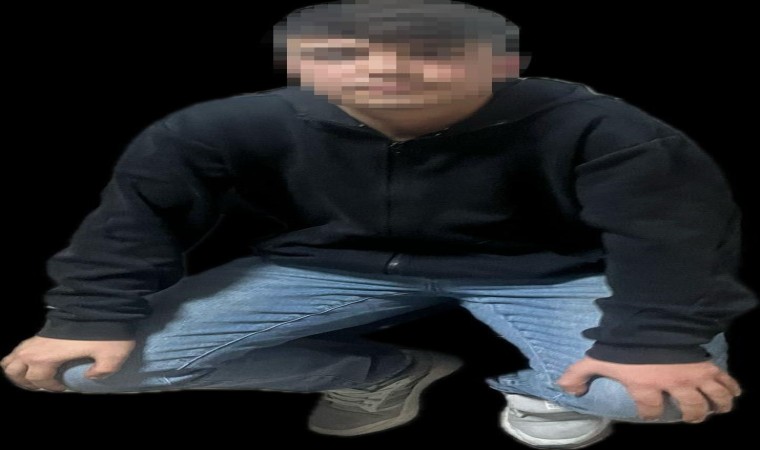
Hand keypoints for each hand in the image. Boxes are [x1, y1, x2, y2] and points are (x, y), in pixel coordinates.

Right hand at [1, 336, 134, 391]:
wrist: (100, 305)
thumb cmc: (103, 332)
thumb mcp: (112, 355)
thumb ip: (103, 371)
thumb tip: (91, 376)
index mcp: (46, 358)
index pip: (38, 380)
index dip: (50, 387)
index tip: (64, 386)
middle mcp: (34, 349)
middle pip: (13, 371)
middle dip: (24, 381)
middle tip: (43, 384)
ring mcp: (34, 339)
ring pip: (11, 359)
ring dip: (18, 370)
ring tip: (35, 376)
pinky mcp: (39, 332)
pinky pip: (19, 348)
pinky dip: (21, 358)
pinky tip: (37, 361)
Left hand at [556, 356, 741, 422]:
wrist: (653, 321)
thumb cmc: (624, 343)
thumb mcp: (597, 357)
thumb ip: (579, 373)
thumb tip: (564, 388)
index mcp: (646, 387)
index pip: (651, 410)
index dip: (650, 413)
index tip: (649, 411)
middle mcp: (673, 385)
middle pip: (691, 409)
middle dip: (691, 415)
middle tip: (689, 414)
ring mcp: (693, 376)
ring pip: (713, 399)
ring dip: (716, 406)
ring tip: (716, 409)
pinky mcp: (708, 364)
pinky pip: (726, 381)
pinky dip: (732, 389)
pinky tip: (732, 394)